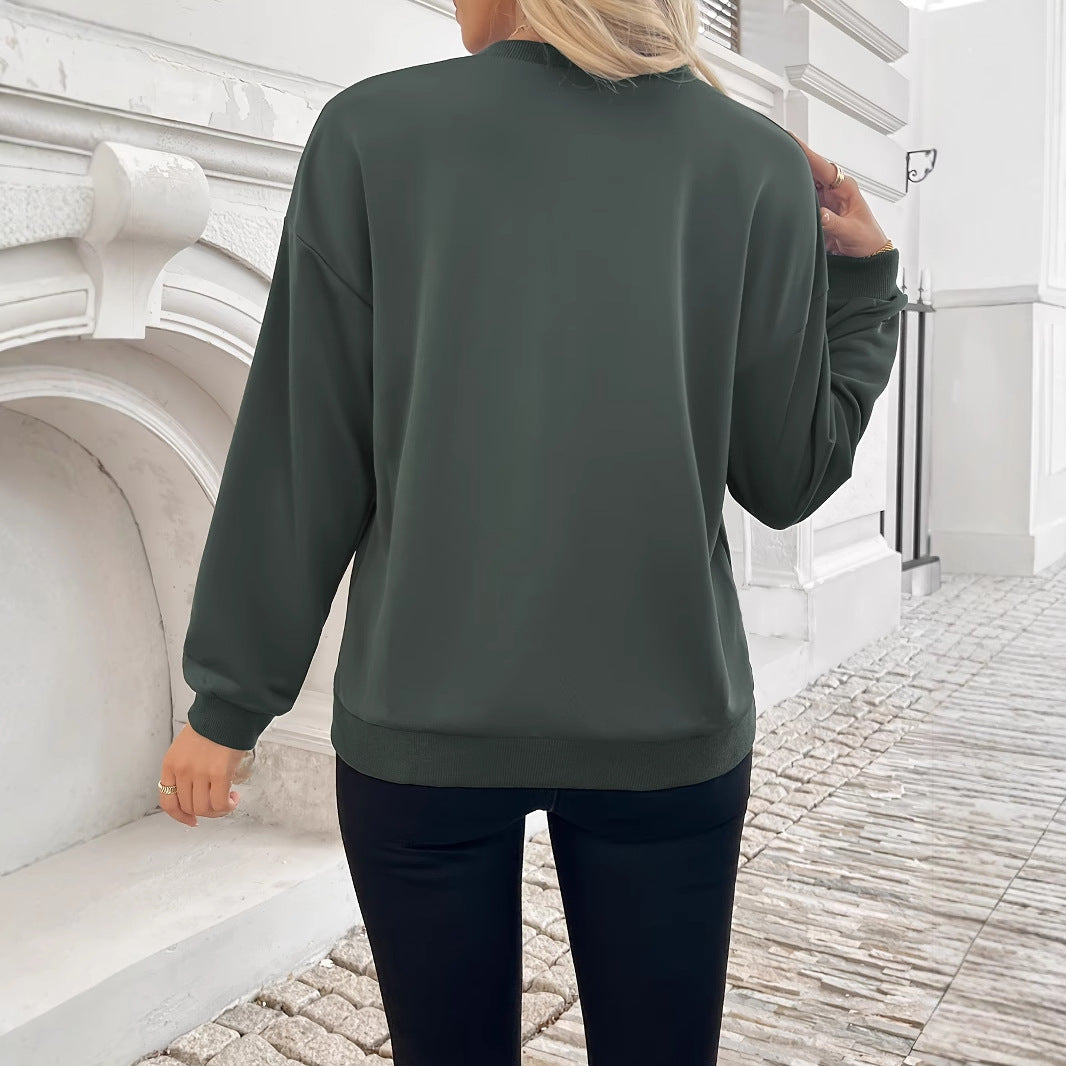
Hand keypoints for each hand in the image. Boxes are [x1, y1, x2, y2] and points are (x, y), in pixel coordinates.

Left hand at [158, 722, 248, 826]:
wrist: (227, 710)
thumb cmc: (212, 725)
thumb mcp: (187, 747)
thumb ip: (186, 769)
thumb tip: (196, 792)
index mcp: (171, 764)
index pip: (168, 801)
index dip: (180, 816)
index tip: (191, 820)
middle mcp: (182, 771)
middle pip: (189, 807)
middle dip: (205, 811)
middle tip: (218, 804)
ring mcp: (200, 773)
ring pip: (205, 808)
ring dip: (218, 810)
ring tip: (229, 800)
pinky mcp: (219, 773)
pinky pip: (220, 803)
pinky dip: (228, 806)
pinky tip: (234, 797)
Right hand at [786, 132, 889, 257]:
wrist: (867, 255)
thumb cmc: (867, 240)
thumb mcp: (852, 232)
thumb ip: (835, 223)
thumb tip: (821, 214)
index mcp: (845, 188)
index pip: (821, 165)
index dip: (805, 152)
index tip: (790, 140)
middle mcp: (833, 190)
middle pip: (809, 170)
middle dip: (794, 160)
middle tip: (775, 153)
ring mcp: (824, 200)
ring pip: (804, 183)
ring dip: (791, 179)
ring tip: (774, 171)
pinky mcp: (818, 211)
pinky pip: (803, 199)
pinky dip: (792, 195)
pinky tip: (782, 193)